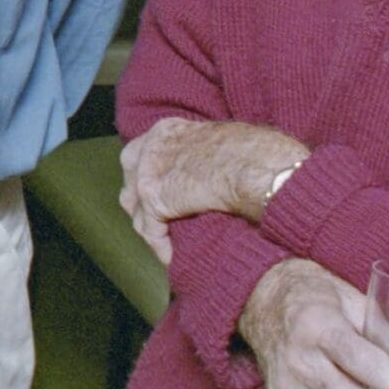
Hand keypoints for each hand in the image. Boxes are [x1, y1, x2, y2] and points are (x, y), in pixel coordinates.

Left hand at [119, 117, 308, 261]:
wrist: (256, 167)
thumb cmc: (257, 154)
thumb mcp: (222, 142)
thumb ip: (208, 154)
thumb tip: (219, 170)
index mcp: (168, 130)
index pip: (144, 154)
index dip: (150, 176)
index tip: (160, 192)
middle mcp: (152, 146)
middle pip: (130, 178)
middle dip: (140, 200)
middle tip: (156, 220)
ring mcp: (149, 171)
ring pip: (137, 209)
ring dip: (151, 228)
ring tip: (166, 243)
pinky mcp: (155, 199)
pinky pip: (151, 231)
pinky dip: (162, 247)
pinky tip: (172, 258)